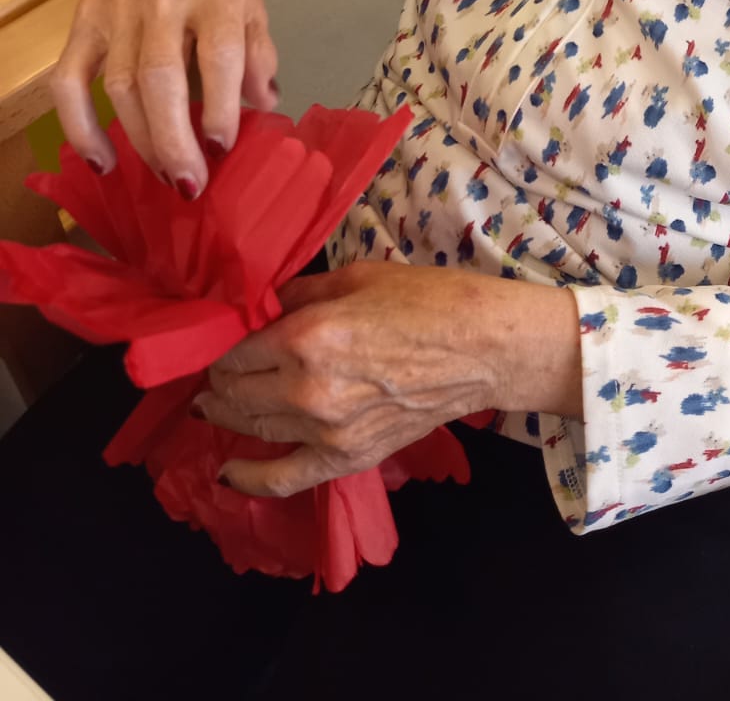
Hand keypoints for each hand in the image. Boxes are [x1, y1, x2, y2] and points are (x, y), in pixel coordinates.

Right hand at [51, 0, 277, 196]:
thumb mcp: (255, 9)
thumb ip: (259, 57)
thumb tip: (261, 108)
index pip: (218, 53)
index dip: (220, 107)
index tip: (221, 149)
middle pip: (159, 76)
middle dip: (172, 138)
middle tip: (188, 183)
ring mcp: (117, 2)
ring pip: (119, 84)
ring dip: (141, 140)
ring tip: (165, 174)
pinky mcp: (84, 16)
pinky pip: (69, 80)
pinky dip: (80, 126)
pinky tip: (102, 161)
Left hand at [194, 262, 582, 497]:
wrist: (484, 348)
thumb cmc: (428, 299)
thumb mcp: (357, 278)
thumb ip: (301, 293)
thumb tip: (267, 307)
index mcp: (306, 337)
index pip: (236, 350)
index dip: (223, 346)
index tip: (220, 342)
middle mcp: (305, 389)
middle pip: (235, 393)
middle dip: (219, 381)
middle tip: (216, 372)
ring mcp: (324, 431)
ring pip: (251, 429)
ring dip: (226, 416)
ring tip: (216, 406)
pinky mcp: (346, 458)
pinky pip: (282, 479)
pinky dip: (248, 479)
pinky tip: (226, 472)